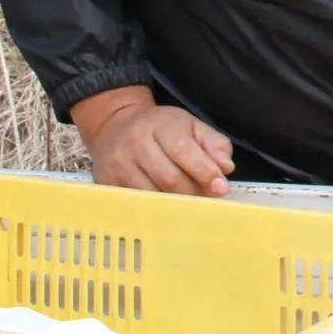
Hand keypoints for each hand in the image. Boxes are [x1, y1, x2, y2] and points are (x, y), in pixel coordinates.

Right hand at [72, 87, 234, 196]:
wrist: (116, 125)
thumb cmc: (162, 128)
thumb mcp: (192, 126)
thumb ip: (214, 144)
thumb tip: (226, 168)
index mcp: (160, 125)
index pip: (184, 151)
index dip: (204, 172)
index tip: (221, 188)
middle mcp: (135, 143)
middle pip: (169, 178)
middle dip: (193, 192)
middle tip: (206, 197)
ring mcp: (118, 164)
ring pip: (152, 195)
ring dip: (175, 204)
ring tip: (188, 202)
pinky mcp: (106, 182)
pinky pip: (136, 204)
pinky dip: (155, 208)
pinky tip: (166, 206)